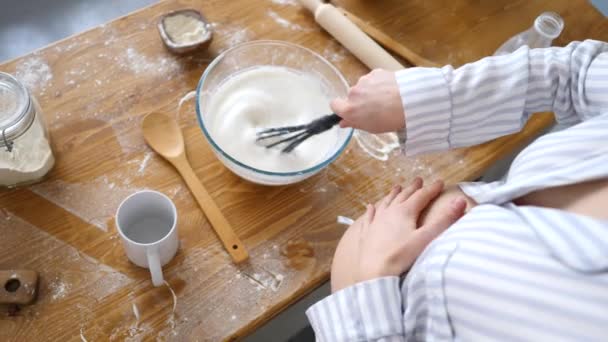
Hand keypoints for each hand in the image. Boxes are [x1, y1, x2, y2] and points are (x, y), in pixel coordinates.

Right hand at [331, 69, 404, 132]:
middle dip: (360, 100)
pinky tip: (389, 90)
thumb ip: (354, 123)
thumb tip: (343, 122)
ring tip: (385, 98)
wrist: (410, 101)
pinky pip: (373, 79)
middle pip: (351, 96)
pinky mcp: (375, 73)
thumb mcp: (371, 127)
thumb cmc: (391, 118)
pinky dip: (378, 83)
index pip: (334, 105)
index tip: (350, 111)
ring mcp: (364, 81)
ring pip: (362, 87)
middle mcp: (353, 93)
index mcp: (350, 109)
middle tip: (374, 107)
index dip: (341, 108)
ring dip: (370, 91)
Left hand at [331, 179, 466, 291]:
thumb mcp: (426, 238)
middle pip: (403, 196)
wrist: (374, 271)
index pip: (421, 196)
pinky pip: (369, 217)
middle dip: (412, 188)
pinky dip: (372, 210)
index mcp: (405, 212)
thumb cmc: (401, 256)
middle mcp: (389, 212)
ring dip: (393, 194)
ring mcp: (376, 222)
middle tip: (418, 180)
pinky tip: (370, 207)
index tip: (440, 182)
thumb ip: (444, 220)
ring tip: (397, 187)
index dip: (432, 189)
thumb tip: (461, 201)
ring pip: (386, 203)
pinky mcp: (366, 232)